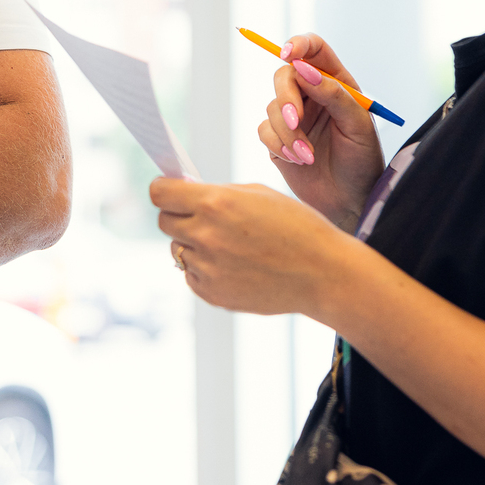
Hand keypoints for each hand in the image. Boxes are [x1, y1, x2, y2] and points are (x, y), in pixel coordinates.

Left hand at [150, 178, 360, 316]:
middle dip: (179, 215)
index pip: (159, 193)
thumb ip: (217, 192)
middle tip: (201, 217)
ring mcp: (207, 268)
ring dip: (193, 244)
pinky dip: (204, 269)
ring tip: (228, 245)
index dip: (163, 190)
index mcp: (215, 203)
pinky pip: (191, 275)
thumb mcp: (257, 194)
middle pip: (164, 222)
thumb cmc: (297, 226)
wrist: (324, 274)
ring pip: (178, 249)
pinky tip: (234, 265)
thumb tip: (185, 192)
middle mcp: (205, 235)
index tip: (168, 191)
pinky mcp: (212, 294)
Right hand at [256, 33, 384, 231]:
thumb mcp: (357, 125)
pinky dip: (280, 146)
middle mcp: (312, 95)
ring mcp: (293, 117)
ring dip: (288, 133)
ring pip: (272, 107)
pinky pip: (265, 131)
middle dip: (286, 98)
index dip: (298, 44)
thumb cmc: (363, 162)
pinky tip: (300, 161)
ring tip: (307, 155)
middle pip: (284, 76)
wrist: (351, 203)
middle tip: (296, 121)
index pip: (314, 50)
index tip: (288, 54)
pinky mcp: (277, 140)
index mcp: (336, 84)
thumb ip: (333, 94)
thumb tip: (303, 69)